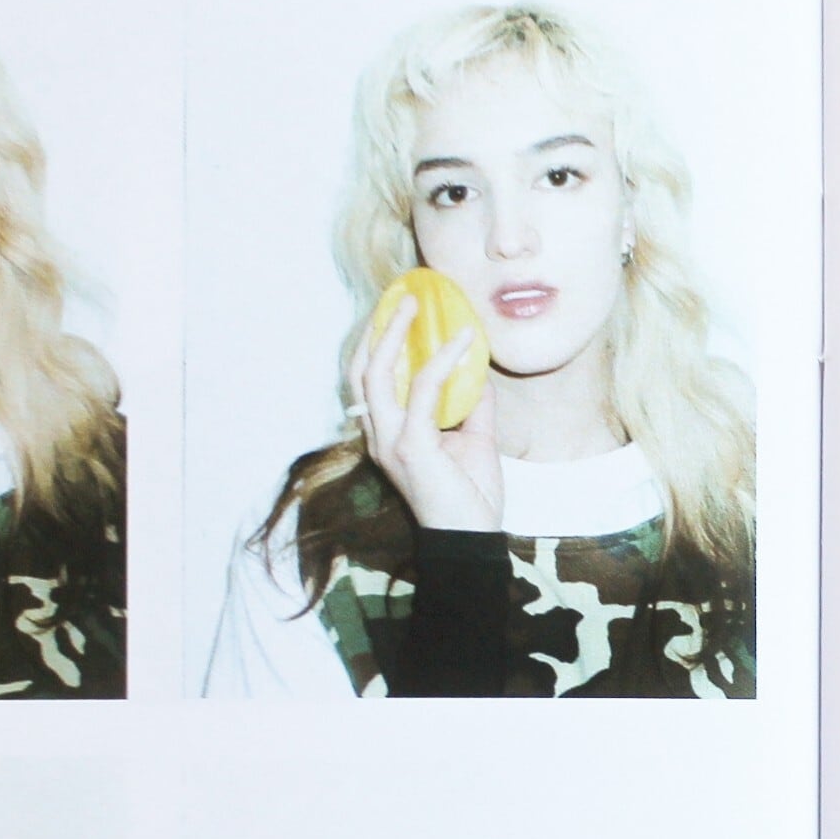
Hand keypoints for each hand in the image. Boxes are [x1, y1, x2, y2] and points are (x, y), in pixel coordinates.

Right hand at [349, 289, 505, 534]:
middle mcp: (380, 435)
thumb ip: (471, 404)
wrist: (471, 541)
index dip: (379, 342)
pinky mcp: (411, 447)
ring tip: (416, 305)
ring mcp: (391, 441)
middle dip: (377, 329)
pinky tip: (463, 341)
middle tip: (402, 297)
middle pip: (362, 370)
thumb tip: (478, 369)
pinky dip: (442, 361)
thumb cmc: (470, 497)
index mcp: (388, 434)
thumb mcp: (473, 440)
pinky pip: (424, 391)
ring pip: (377, 374)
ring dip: (396, 334)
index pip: (370, 380)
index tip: (399, 309)